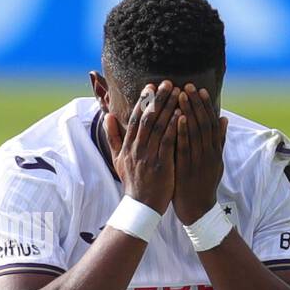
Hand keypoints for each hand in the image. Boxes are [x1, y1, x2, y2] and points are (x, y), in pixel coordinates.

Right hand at [105, 81, 180, 213]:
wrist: (141, 206)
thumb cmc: (133, 182)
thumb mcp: (117, 159)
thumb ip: (113, 137)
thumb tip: (108, 117)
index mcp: (128, 146)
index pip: (135, 119)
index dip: (143, 101)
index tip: (151, 86)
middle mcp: (137, 149)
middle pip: (147, 118)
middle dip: (157, 99)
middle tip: (167, 83)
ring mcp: (149, 156)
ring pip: (158, 127)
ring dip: (168, 108)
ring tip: (177, 92)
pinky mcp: (161, 164)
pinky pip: (167, 142)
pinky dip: (174, 127)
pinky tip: (181, 114)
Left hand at [174, 84, 227, 224]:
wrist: (198, 210)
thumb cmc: (203, 183)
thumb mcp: (215, 162)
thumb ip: (218, 141)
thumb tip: (223, 118)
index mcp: (214, 150)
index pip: (210, 122)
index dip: (205, 105)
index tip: (199, 89)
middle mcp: (208, 153)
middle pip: (202, 123)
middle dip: (194, 103)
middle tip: (187, 85)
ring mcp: (198, 161)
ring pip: (194, 132)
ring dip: (188, 112)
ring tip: (180, 95)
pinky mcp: (187, 169)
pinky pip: (184, 148)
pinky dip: (182, 132)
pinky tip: (177, 118)